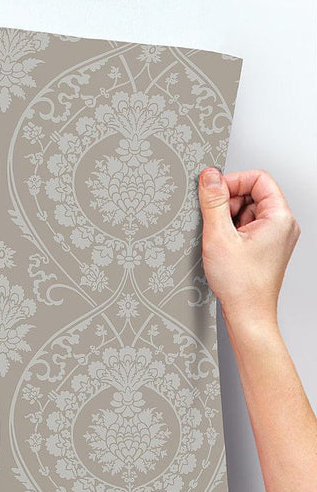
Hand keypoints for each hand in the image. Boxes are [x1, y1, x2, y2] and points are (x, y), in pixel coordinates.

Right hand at [198, 166, 300, 328]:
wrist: (248, 314)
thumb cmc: (241, 284)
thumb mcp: (219, 237)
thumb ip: (213, 202)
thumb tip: (209, 176)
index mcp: (279, 217)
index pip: (258, 179)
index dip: (233, 181)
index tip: (212, 192)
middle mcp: (282, 225)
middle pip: (253, 194)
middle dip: (228, 202)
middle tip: (213, 221)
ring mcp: (275, 237)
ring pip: (248, 211)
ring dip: (228, 219)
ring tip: (219, 240)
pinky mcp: (266, 248)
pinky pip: (247, 228)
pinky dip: (231, 232)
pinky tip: (223, 248)